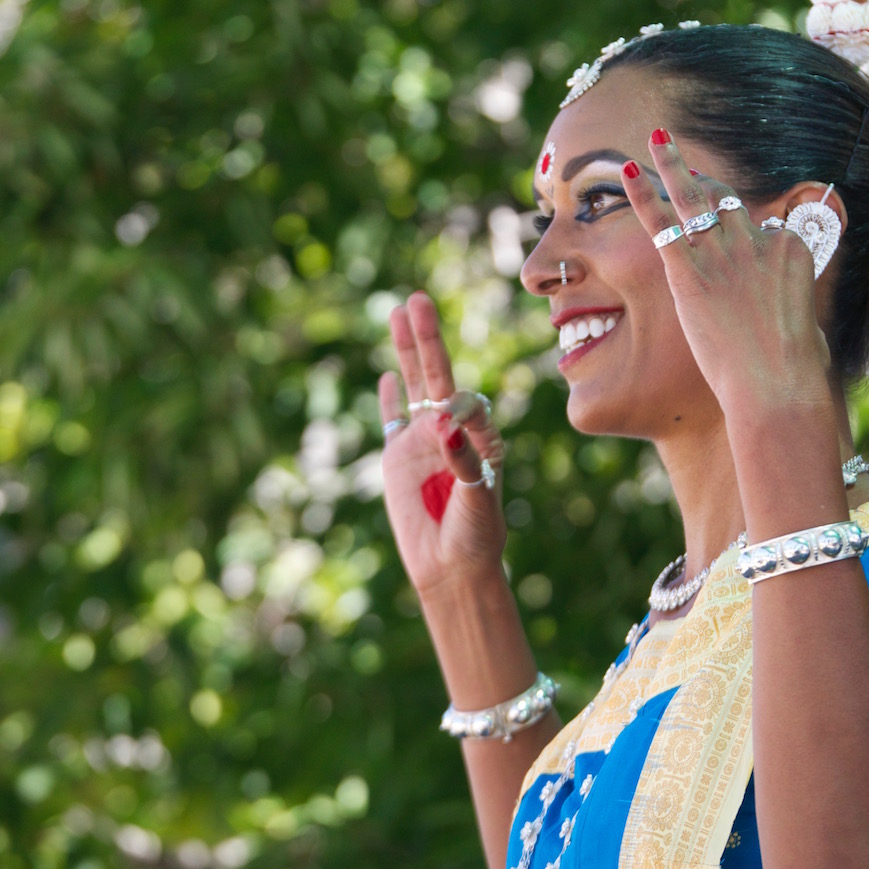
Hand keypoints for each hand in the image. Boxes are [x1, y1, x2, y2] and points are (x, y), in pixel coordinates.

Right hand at [377, 292, 506, 594]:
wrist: (450, 568)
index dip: (459, 409)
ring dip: (406, 351)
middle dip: (428, 339)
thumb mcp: (479, 497)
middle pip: (438, 375)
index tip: (450, 429)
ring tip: (399, 311)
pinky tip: (387, 375)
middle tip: (418, 300)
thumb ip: (464, 461)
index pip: (468, 403)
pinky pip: (392, 420)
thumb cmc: (476, 534)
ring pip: (412, 386)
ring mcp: (422, 442)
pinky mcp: (397, 458)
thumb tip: (443, 425)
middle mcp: (452, 431)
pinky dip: (389, 398)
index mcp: (480, 436)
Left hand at [621, 130, 834, 412]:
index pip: (762, 227)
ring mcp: (723, 254)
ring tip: (658, 140)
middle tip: (683, 158)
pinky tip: (628, 172)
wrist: (777, 387)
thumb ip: (789, 301)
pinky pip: (661, 223)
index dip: (744, 234)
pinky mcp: (690, 272)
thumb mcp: (806, 324)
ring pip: (693, 199)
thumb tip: (786, 307)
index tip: (732, 240)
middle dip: (703, 179)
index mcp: (790, 252)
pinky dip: (643, 195)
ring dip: (673, 166)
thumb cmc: (794, 371)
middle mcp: (757, 242)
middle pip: (726, 200)